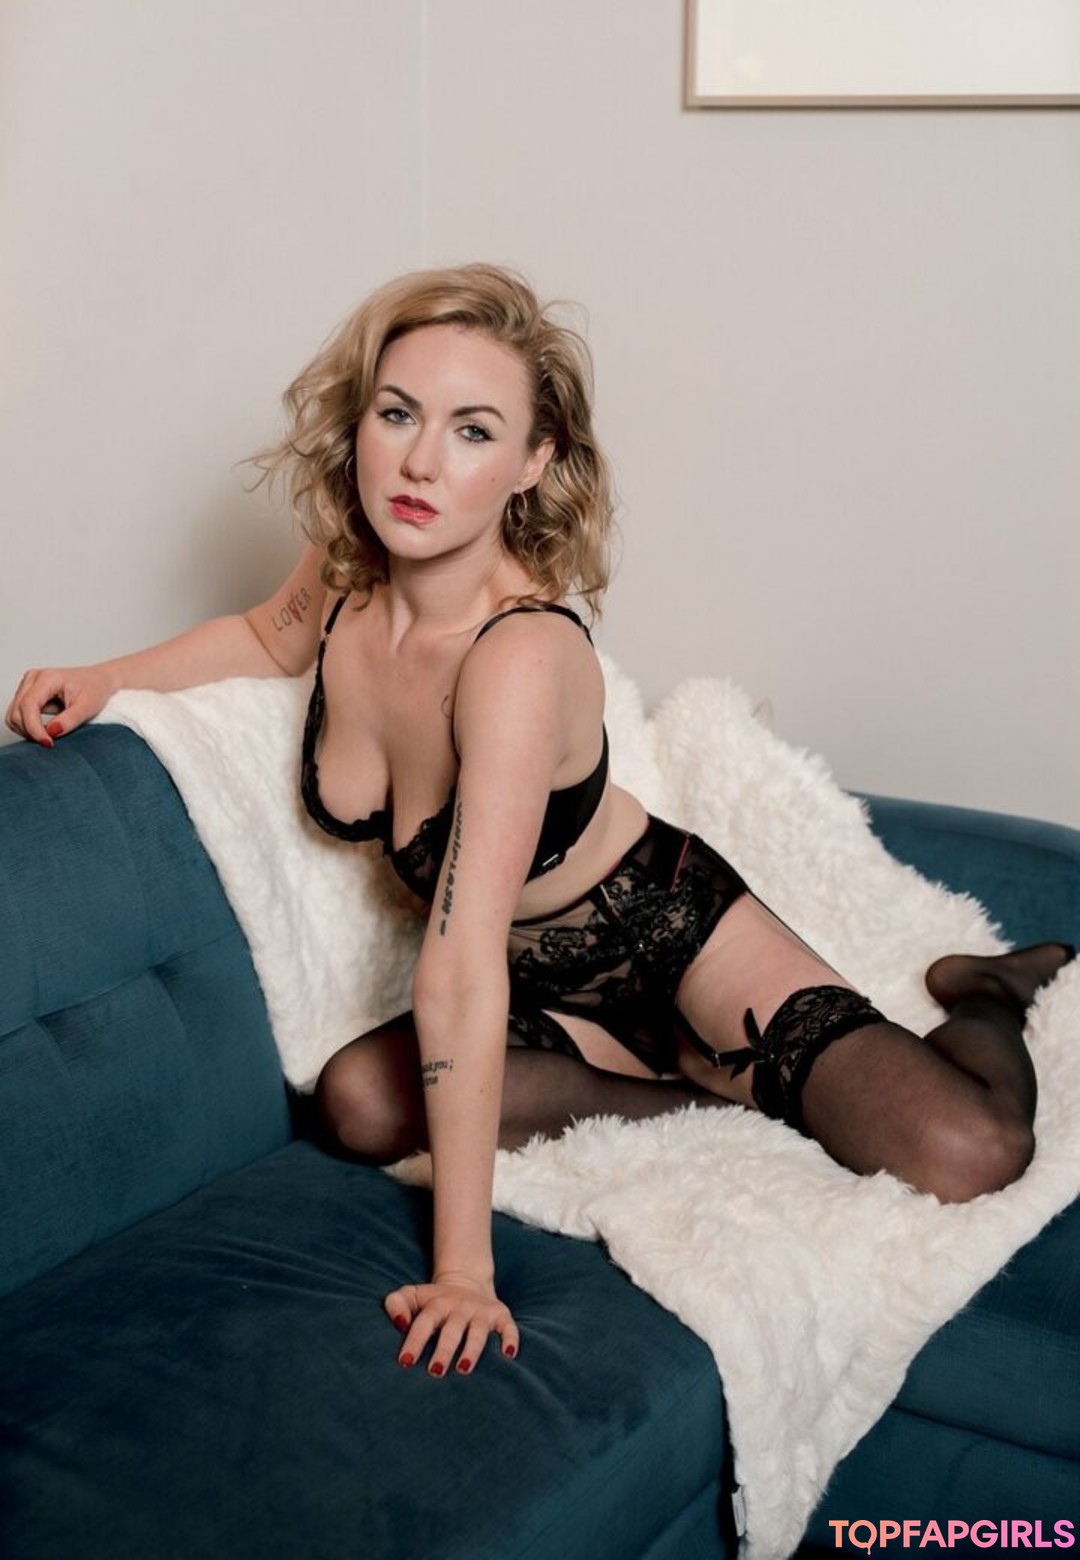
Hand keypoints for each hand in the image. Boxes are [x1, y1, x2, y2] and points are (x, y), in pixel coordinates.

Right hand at [5, 664, 116, 745]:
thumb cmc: (95, 689)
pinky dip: (28, 727)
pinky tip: (45, 729)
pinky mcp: (27, 694)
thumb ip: (69, 720)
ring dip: (27, 730)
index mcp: (47, 678)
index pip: (28, 705)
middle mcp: (33, 678)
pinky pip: (18, 715)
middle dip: (30, 731)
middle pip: (17, 711)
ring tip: (49, 735)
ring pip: (14, 715)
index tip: (47, 743)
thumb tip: (51, 732)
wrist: (99, 681)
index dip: (34, 728)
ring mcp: (28, 685)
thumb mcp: (88, 707)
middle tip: (50, 742)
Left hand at [385, 1271, 519, 1376]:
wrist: (467, 1281)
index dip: (415, 1341)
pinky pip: (509, 1327)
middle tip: (435, 1372)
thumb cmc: (433, 1301)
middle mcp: (460, 1308)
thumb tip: (400, 1324)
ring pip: (478, 1331)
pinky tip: (507, 1355)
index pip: (424, 1323)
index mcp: (436, 1304)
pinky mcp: (500, 1315)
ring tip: (464, 1369)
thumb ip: (396, 1304)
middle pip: (452, 1330)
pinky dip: (510, 1339)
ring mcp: (481, 1312)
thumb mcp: (411, 1294)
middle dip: (444, 1350)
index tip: (406, 1362)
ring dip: (472, 1350)